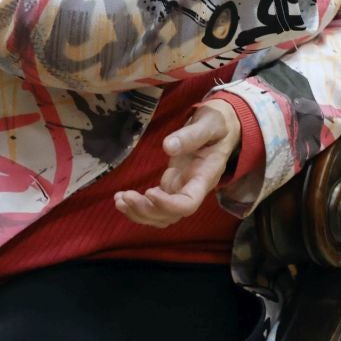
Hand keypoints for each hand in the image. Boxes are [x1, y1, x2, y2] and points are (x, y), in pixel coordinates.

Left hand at [114, 101, 238, 227]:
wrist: (221, 129)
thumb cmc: (218, 125)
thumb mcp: (209, 123)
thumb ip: (192, 134)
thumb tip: (168, 146)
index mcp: (205, 177)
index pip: (188, 203)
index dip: (168, 205)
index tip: (149, 191)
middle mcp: (194, 190)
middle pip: (171, 215)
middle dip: (146, 210)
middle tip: (125, 196)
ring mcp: (182, 190)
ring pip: (162, 216)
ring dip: (139, 214)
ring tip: (119, 200)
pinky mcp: (172, 188)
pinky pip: (156, 207)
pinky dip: (138, 208)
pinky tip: (122, 199)